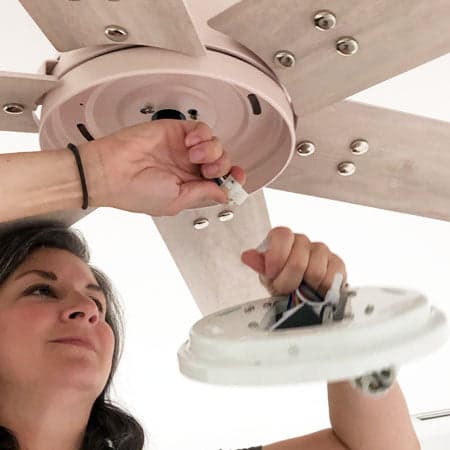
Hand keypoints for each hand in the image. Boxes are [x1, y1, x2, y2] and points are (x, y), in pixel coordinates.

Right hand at [81, 119, 245, 214]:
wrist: (110, 170)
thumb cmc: (134, 191)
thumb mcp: (175, 201)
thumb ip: (203, 194)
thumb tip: (223, 194)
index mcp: (188, 187)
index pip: (219, 181)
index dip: (233, 178)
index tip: (238, 177)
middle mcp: (187, 168)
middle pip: (222, 162)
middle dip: (222, 166)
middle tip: (208, 171)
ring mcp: (182, 149)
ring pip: (216, 144)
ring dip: (212, 151)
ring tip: (195, 156)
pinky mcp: (176, 132)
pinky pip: (202, 129)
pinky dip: (203, 135)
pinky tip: (190, 144)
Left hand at [241, 226, 346, 297]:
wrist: (300, 296)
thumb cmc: (282, 282)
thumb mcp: (266, 276)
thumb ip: (258, 264)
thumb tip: (247, 256)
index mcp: (282, 238)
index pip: (282, 235)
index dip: (277, 257)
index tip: (272, 274)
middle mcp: (302, 240)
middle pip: (298, 260)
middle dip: (289, 281)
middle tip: (286, 288)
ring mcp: (321, 250)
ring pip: (315, 271)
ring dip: (306, 287)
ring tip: (301, 289)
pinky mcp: (337, 263)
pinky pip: (331, 278)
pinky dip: (322, 289)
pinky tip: (315, 289)